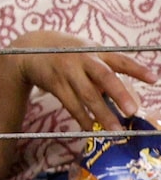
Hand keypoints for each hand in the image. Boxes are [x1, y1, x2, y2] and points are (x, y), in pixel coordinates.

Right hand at [2, 28, 152, 133]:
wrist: (31, 49)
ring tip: (116, 130)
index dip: (137, 69)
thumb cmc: (70, 55)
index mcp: (97, 52)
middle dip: (119, 93)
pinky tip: (92, 129)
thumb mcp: (88, 55)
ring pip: (88, 94)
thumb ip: (107, 72)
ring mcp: (68, 71)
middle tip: (133, 111)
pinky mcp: (55, 84)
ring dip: (102, 113)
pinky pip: (71, 104)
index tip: (154, 79)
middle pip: (104, 76)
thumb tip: (131, 101)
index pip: (120, 59)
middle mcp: (83, 59)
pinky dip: (83, 118)